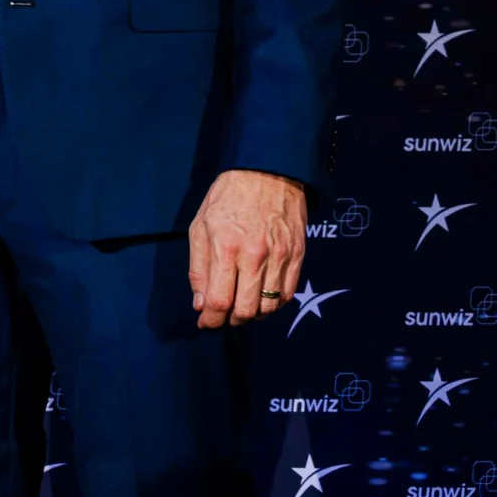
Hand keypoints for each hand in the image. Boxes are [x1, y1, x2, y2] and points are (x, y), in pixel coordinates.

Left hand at [188, 168, 306, 328]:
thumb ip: (198, 267)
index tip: (205, 323)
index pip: (220, 300)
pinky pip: (287, 294)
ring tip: (242, 309)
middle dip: (231, 320)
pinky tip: (262, 299)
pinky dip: (274, 304)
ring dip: (253, 315)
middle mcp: (255, 256)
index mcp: (226, 247)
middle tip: (223, 317)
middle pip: (246, 309)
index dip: (211, 319)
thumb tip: (200, 302)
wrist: (266, 173)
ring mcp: (280, 258)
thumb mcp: (200, 226)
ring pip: (269, 306)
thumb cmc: (226, 198)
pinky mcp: (297, 256)